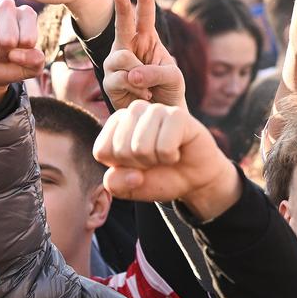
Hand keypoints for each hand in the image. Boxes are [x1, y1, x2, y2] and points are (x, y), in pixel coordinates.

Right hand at [0, 1, 46, 116]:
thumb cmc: (8, 65)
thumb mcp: (30, 68)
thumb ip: (35, 61)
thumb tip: (16, 54)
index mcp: (27, 14)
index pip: (28, 40)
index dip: (21, 54)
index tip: (16, 52)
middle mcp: (8, 6)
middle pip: (9, 39)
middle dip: (3, 53)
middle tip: (0, 51)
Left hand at [93, 100, 240, 218]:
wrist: (194, 178)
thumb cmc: (160, 176)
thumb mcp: (130, 187)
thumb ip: (116, 184)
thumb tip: (133, 175)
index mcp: (116, 123)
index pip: (102, 150)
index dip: (121, 168)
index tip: (137, 165)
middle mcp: (134, 110)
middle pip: (121, 149)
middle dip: (139, 165)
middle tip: (154, 160)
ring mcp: (156, 110)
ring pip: (140, 147)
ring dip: (156, 161)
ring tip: (165, 155)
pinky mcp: (177, 114)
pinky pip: (164, 146)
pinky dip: (170, 157)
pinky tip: (177, 151)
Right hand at [103, 0, 185, 109]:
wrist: (161, 113)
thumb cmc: (169, 90)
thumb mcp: (173, 77)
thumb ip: (156, 72)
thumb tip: (131, 74)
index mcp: (147, 40)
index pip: (144, 16)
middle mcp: (128, 48)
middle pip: (122, 25)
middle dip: (121, 9)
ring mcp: (116, 64)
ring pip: (121, 57)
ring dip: (138, 73)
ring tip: (147, 86)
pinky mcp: (109, 82)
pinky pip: (119, 78)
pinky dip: (135, 88)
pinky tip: (143, 95)